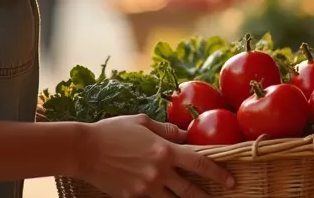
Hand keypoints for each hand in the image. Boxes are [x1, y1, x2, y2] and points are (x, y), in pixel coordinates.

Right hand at [80, 114, 234, 197]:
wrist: (83, 150)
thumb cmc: (112, 131)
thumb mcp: (142, 123)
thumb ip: (166, 130)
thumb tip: (184, 134)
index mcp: (164, 150)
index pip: (199, 164)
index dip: (218, 173)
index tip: (230, 180)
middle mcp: (159, 171)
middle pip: (190, 190)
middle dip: (207, 196)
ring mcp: (145, 188)